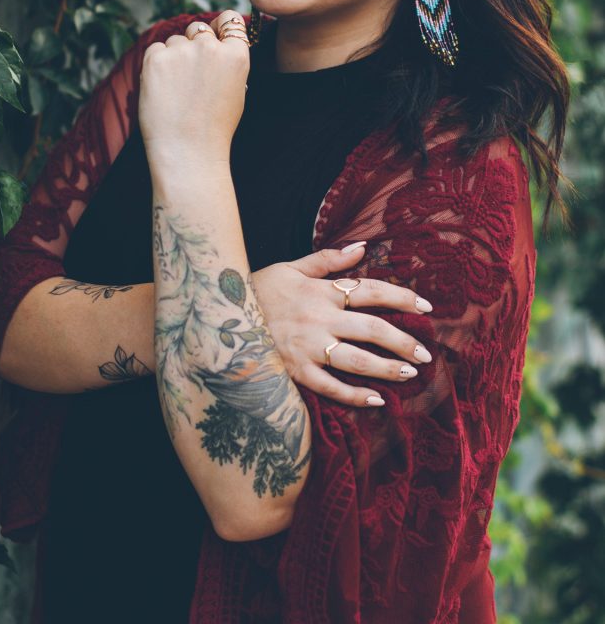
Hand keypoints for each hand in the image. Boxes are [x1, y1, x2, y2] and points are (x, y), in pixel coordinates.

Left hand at [139, 10, 249, 167]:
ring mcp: (182, 51)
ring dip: (174, 57)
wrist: (188, 151)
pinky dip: (156, 64)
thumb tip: (216, 38)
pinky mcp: (155, 59)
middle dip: (194, 45)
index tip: (214, 36)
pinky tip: (164, 89)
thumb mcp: (237, 89)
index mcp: (236, 55)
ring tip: (177, 90)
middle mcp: (210, 47)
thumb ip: (229, 60)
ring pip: (175, 40)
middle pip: (199, 29)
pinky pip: (155, 49)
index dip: (221, 27)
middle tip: (191, 77)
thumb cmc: (214, 127)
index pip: (230, 19)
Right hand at [252, 243, 432, 407]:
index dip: (403, 298)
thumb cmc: (259, 290)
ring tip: (411, 373)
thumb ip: (328, 259)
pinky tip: (377, 401)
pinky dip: (356, 396)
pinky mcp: (296, 372)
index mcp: (322, 291)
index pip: (372, 291)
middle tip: (426, 353)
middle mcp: (320, 319)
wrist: (221, 316)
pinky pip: (332, 387)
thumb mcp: (291, 267)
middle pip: (373, 329)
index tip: (427, 307)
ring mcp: (309, 348)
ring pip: (358, 360)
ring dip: (389, 368)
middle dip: (404, 341)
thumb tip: (363, 247)